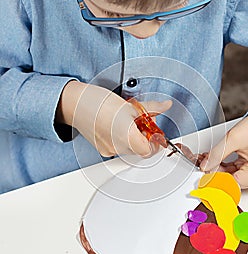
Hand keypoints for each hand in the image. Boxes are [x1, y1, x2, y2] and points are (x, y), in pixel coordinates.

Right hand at [56, 81, 171, 156]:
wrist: (76, 104)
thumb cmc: (99, 102)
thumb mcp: (131, 105)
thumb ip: (152, 109)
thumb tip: (166, 106)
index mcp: (128, 136)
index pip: (150, 150)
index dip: (156, 141)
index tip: (155, 131)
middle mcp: (119, 147)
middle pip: (141, 150)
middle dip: (146, 137)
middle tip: (143, 122)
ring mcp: (110, 150)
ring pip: (131, 150)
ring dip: (135, 138)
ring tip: (129, 122)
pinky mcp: (102, 150)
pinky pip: (119, 149)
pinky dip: (123, 140)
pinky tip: (117, 127)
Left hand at [199, 109, 247, 188]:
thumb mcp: (233, 139)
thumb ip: (216, 154)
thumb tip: (205, 166)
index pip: (231, 183)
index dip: (214, 178)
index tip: (202, 173)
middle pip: (230, 182)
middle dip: (214, 172)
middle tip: (202, 162)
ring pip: (231, 178)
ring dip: (218, 170)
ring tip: (208, 159)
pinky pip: (235, 174)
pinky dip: (224, 168)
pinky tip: (215, 161)